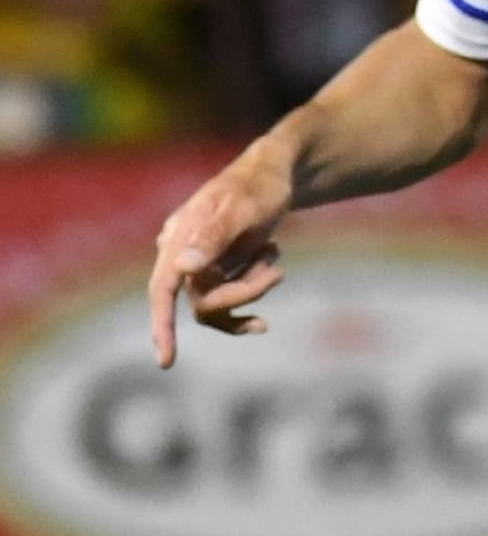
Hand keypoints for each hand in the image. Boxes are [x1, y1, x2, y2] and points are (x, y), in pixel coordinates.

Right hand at [148, 144, 298, 365]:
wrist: (275, 173)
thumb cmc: (257, 186)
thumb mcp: (241, 208)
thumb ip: (213, 237)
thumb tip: (184, 268)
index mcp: (177, 241)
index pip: (161, 291)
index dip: (162, 327)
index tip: (167, 362)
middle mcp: (181, 257)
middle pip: (204, 301)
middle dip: (245, 292)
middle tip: (279, 271)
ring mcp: (199, 266)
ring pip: (219, 303)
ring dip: (254, 288)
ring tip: (276, 259)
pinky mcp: (217, 271)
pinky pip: (230, 299)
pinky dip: (254, 290)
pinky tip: (275, 271)